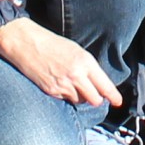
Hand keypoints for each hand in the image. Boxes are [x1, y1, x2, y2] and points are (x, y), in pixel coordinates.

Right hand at [0, 17, 120, 107]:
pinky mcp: (52, 91)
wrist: (27, 43)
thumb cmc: (52, 43)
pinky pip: (65, 100)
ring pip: (80, 101)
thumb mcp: (75, 50)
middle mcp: (76, 75)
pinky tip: (60, 83)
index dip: (113, 96)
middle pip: (95, 100)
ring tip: (71, 83)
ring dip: (79, 97)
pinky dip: (66, 96)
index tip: (118, 102)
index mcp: (85, 61)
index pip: (104, 85)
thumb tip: (97, 83)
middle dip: (95, 99)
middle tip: (93, 94)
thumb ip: (87, 67)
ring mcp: (63, 85)